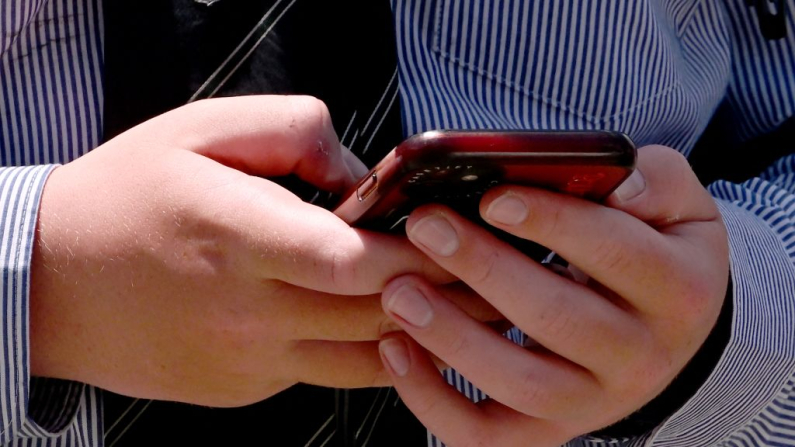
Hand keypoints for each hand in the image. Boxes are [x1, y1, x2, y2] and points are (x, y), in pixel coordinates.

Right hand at [28, 96, 497, 406]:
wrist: (54, 281)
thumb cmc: (125, 198)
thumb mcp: (200, 130)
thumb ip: (295, 133)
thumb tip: (362, 175)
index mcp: (235, 235)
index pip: (350, 259)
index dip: (417, 251)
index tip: (457, 231)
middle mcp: (245, 308)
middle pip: (374, 312)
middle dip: (445, 292)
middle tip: (493, 269)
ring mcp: (248, 359)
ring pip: (364, 357)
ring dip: (424, 330)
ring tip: (470, 303)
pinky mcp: (246, 386)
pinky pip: (330, 374)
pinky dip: (373, 352)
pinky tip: (398, 325)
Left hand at [378, 145, 728, 445]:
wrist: (668, 334)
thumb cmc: (656, 253)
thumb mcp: (679, 207)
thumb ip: (657, 181)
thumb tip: (622, 185)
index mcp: (678, 289)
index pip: (616, 253)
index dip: (552, 223)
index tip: (494, 198)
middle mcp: (641, 355)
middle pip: (559, 319)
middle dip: (484, 269)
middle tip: (427, 227)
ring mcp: (593, 401)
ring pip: (520, 384)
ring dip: (451, 338)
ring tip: (400, 291)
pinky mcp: (548, 429)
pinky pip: (487, 434)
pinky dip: (434, 401)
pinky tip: (397, 348)